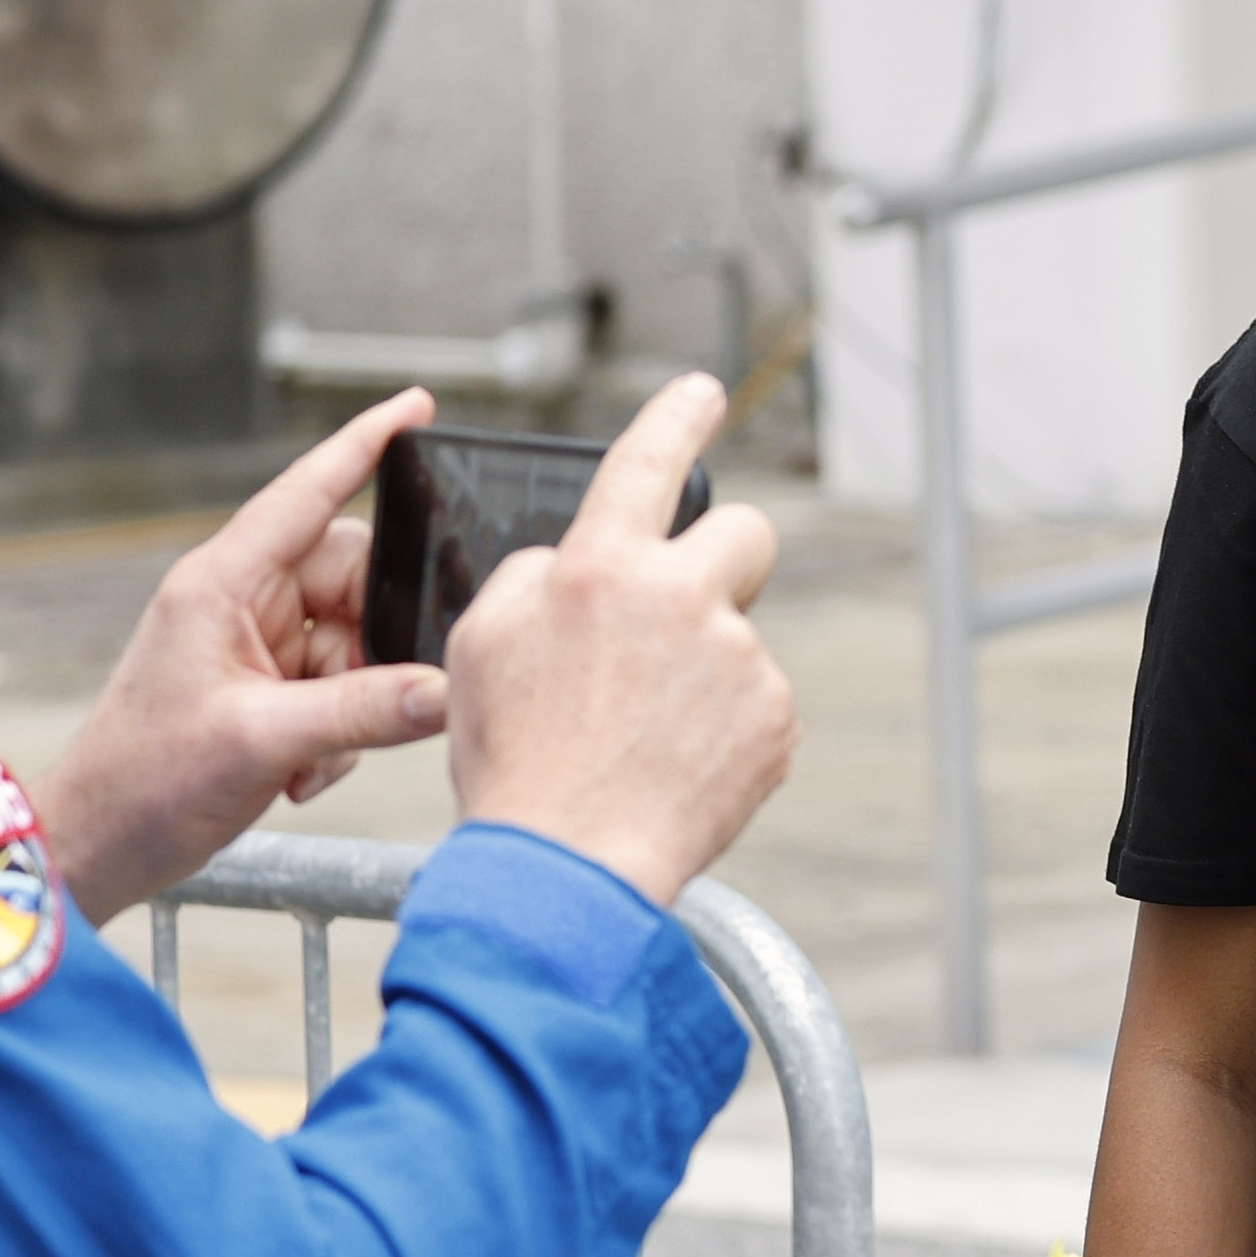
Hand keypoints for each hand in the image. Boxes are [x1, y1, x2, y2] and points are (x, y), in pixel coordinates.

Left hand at [40, 390, 453, 924]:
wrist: (98, 848)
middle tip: (373, 698)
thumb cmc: (143, 784)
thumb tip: (447, 689)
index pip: (307, 494)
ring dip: (353, 703)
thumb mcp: (261, 742)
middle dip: (374, 644)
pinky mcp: (265, 691)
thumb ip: (364, 712)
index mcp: (222, 584)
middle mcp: (239, 603)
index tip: (418, 404)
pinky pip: (340, 687)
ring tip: (311, 754)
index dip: (364, 445)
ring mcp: (253, 647)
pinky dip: (336, 733)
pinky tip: (297, 773)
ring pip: (355, 643)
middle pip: (353, 582)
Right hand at [443, 375, 794, 910]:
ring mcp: (738, 658)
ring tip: (645, 734)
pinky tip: (675, 767)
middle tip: (682, 620)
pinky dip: (725, 731)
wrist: (566, 864)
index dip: (675, 418)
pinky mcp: (775, 717)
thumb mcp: (480, 646)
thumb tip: (573, 563)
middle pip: (744, 535)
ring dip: (706, 669)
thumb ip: (534, 580)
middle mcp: (679, 597)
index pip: (645, 463)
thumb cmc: (514, 760)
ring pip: (740, 638)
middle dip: (724, 564)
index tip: (704, 391)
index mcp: (598, 569)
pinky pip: (757, 704)